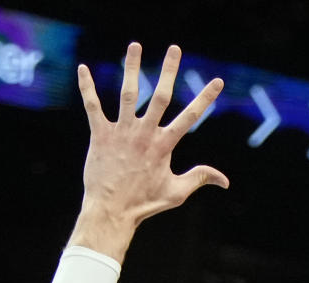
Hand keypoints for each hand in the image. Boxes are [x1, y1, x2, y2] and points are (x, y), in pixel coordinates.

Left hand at [71, 42, 228, 258]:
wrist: (112, 211)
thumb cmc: (145, 204)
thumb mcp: (177, 192)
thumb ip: (200, 178)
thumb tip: (225, 180)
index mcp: (164, 145)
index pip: (190, 117)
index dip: (206, 98)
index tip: (218, 82)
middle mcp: (144, 133)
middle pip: (160, 95)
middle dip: (169, 70)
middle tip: (175, 49)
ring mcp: (122, 132)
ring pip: (128, 93)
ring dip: (132, 67)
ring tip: (136, 45)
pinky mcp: (100, 134)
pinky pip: (93, 105)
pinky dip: (87, 87)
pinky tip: (82, 69)